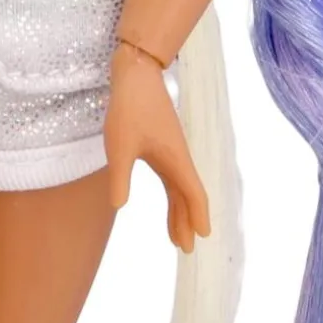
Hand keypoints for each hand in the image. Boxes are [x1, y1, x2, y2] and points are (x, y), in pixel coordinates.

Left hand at [104, 41, 210, 251]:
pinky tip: (168, 201)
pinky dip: (172, 194)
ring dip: (180, 210)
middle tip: (184, 248)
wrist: (136, 75)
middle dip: (188, 222)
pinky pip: (172, 176)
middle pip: (188, 195)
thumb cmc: (129, 109)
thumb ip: (120, 177)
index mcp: (176, 160)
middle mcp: (179, 157)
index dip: (198, 217)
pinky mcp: (162, 144)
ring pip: (180, 187)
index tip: (203, 238)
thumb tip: (120, 206)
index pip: (194, 194)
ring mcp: (172, 151)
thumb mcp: (120, 146)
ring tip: (175, 236)